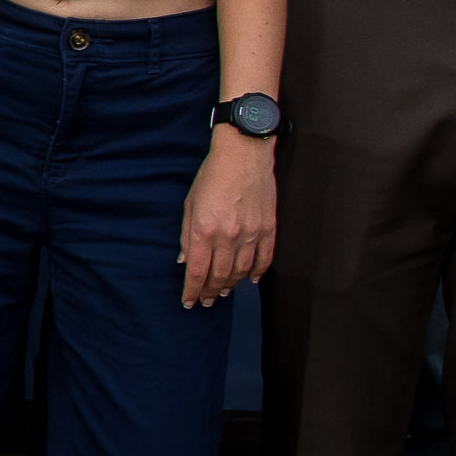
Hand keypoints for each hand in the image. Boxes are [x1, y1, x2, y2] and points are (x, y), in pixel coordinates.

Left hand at [178, 123, 276, 308]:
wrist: (244, 154)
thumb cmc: (212, 175)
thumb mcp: (190, 204)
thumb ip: (187, 235)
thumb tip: (186, 261)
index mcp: (205, 229)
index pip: (198, 271)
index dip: (193, 290)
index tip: (189, 302)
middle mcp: (229, 236)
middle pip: (220, 275)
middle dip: (211, 292)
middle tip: (206, 302)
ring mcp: (252, 233)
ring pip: (241, 271)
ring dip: (231, 285)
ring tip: (223, 293)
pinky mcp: (269, 228)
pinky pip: (264, 258)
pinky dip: (257, 272)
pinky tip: (250, 280)